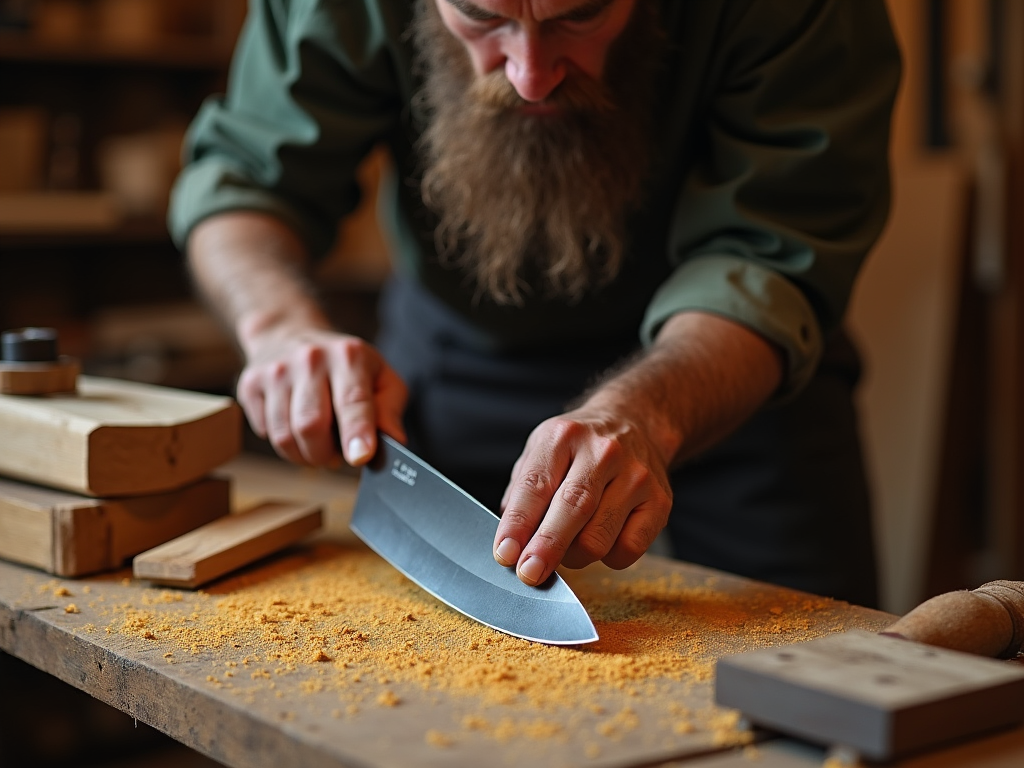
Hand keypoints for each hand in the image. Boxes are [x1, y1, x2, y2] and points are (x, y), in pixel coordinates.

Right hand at [236, 328, 406, 466]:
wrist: (288, 333)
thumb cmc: (345, 365)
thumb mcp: (380, 377)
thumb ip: (389, 410)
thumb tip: (394, 442)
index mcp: (348, 355)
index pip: (352, 400)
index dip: (356, 432)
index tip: (360, 456)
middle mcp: (310, 359)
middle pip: (311, 425)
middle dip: (326, 455)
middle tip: (337, 456)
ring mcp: (276, 371)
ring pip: (285, 436)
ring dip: (305, 455)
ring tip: (319, 445)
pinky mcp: (250, 384)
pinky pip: (266, 432)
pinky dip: (285, 444)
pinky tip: (296, 429)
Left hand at [492, 410, 672, 585]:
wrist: (634, 423)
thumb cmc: (578, 448)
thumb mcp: (542, 451)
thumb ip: (521, 494)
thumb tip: (510, 545)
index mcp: (564, 435)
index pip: (536, 485)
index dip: (518, 524)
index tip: (505, 554)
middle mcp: (603, 451)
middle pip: (572, 508)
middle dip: (547, 547)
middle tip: (529, 573)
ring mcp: (636, 476)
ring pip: (599, 537)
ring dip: (573, 556)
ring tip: (565, 547)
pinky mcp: (660, 501)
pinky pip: (628, 549)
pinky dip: (608, 558)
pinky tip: (601, 541)